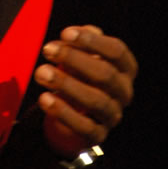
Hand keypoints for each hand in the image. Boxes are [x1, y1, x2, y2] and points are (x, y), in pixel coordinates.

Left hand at [33, 25, 137, 157]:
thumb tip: (77, 33)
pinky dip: (63, 112)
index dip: (92, 41)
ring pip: (96, 100)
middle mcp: (124, 91)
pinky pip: (84, 127)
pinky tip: (45, 98)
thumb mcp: (83, 53)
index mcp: (125, 68)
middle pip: (105, 74)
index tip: (65, 33)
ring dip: (66, 84)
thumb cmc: (81, 73)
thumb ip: (82, 41)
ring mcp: (113, 115)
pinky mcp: (98, 135)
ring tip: (42, 72)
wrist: (77, 110)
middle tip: (48, 49)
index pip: (117, 51)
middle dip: (74, 59)